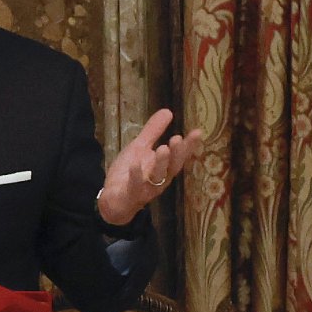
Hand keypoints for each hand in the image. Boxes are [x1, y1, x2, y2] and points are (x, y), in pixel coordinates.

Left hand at [98, 109, 201, 225]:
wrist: (114, 200)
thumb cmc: (130, 173)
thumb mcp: (140, 147)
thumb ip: (153, 131)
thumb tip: (168, 111)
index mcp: (164, 167)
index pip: (180, 156)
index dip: (189, 146)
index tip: (197, 132)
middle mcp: (160, 179)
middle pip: (172, 167)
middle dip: (176, 154)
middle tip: (178, 139)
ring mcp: (146, 189)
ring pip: (157, 178)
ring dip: (161, 164)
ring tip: (163, 148)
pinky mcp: (131, 195)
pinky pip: (135, 187)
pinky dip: (136, 176)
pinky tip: (136, 165)